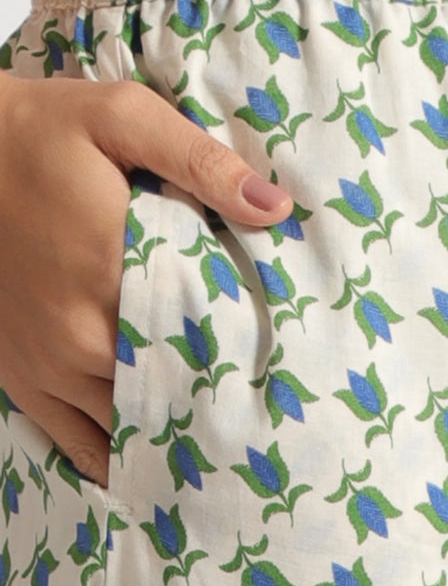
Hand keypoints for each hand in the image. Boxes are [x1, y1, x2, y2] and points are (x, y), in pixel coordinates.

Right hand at [0, 74, 293, 488]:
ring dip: (170, 438)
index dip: (245, 373)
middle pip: (169, 399)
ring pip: (126, 431)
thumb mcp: (123, 118)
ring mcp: (47, 367)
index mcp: (114, 275)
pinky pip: (75, 444)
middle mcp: (79, 338)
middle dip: (214, 411)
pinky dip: (115, 461)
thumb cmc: (44, 133)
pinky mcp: (21, 379)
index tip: (284, 390)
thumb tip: (275, 208)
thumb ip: (201, 163)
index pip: (201, 347)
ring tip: (219, 451)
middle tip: (263, 429)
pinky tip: (151, 467)